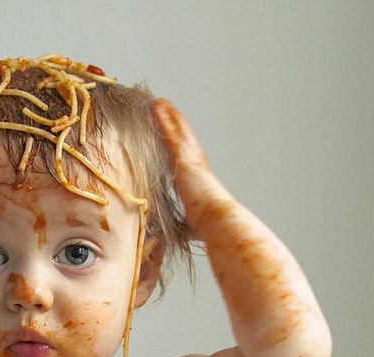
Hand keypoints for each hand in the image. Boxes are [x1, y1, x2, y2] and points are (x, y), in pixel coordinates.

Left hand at [152, 99, 235, 239]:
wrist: (217, 219)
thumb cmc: (209, 225)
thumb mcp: (192, 224)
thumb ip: (185, 225)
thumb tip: (175, 237)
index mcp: (198, 177)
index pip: (186, 155)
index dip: (180, 143)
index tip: (174, 134)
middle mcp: (195, 164)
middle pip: (182, 137)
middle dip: (174, 122)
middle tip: (165, 108)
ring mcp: (190, 159)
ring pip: (177, 131)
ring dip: (168, 115)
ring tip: (158, 101)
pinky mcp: (182, 158)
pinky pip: (170, 134)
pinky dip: (163, 120)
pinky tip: (156, 107)